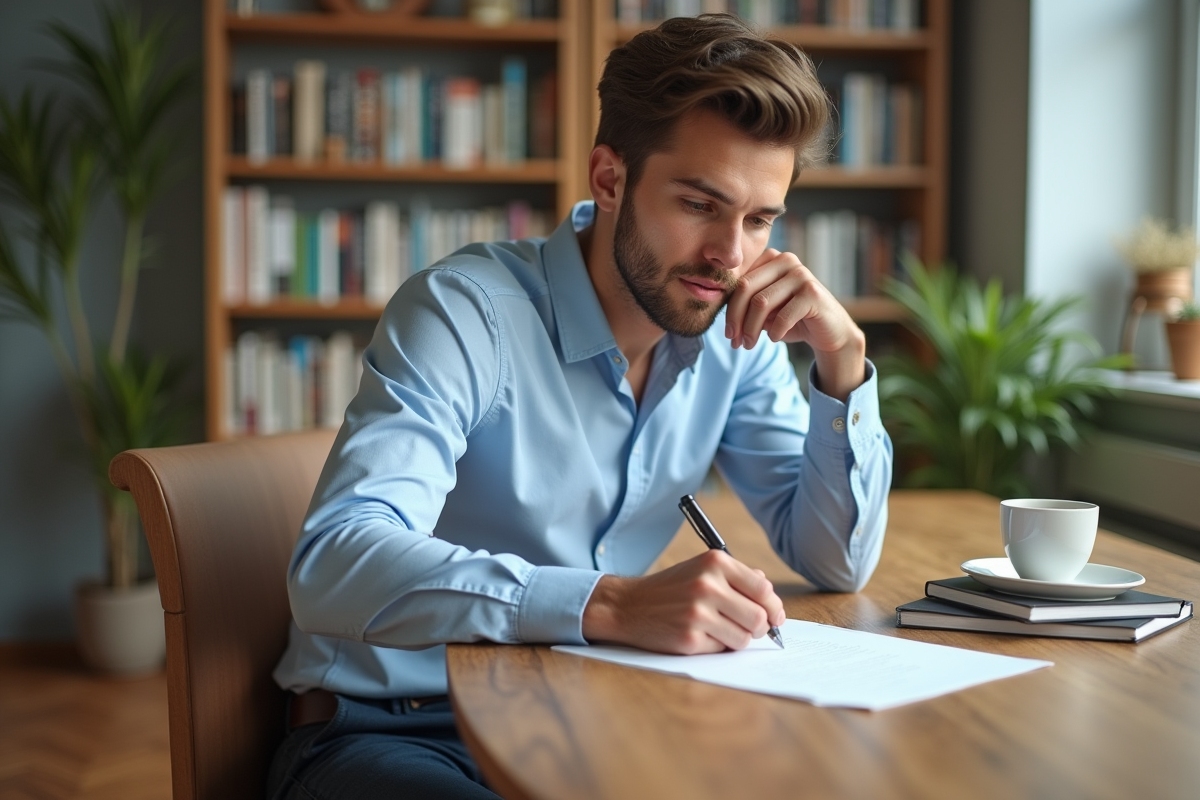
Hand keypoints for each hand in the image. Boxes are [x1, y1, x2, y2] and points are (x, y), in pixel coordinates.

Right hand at [582, 550, 785, 653]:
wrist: (627, 605)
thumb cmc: (670, 588)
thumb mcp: (701, 569)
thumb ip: (737, 577)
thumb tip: (769, 595)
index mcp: (715, 562)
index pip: (763, 589)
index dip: (774, 607)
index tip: (775, 617)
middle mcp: (708, 585)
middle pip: (759, 618)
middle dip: (760, 628)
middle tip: (750, 628)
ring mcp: (698, 613)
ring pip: (744, 638)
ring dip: (737, 638)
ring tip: (718, 629)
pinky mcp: (690, 639)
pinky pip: (722, 649)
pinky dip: (716, 646)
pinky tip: (699, 635)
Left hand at [724, 248, 866, 400]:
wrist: (829, 332)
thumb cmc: (792, 319)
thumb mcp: (765, 311)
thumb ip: (745, 305)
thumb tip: (720, 313)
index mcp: (770, 259)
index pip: (738, 281)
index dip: (728, 309)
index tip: (728, 333)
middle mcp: (786, 260)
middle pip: (745, 288)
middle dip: (735, 319)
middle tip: (734, 342)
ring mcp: (801, 273)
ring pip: (761, 302)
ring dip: (751, 329)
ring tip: (749, 345)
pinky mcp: (812, 292)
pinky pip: (782, 315)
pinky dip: (774, 332)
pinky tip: (775, 339)